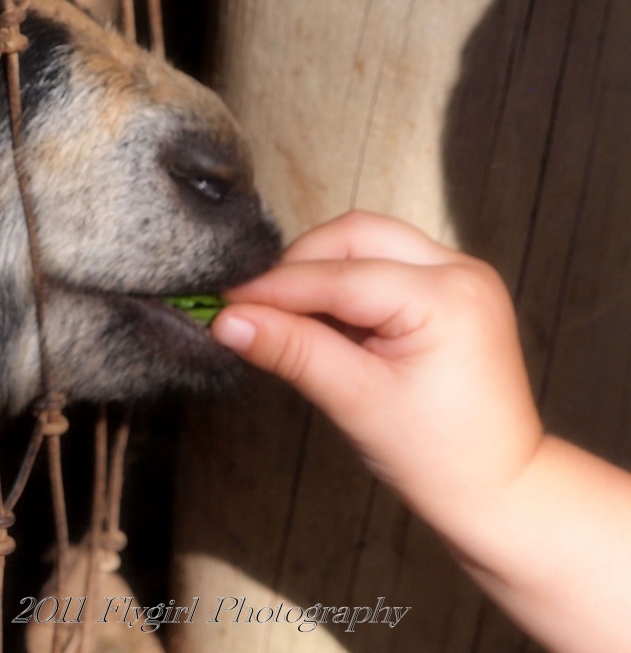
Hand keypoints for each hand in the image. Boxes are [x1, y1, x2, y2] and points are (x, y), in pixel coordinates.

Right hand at [212, 210, 542, 527]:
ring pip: (367, 243)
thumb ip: (292, 350)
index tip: (225, 303)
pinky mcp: (450, 288)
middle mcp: (460, 271)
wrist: (499, 489)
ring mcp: (460, 275)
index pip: (340, 276)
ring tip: (283, 315)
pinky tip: (318, 318)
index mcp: (447, 298)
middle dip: (299, 266)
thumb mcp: (355, 400)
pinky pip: (383, 264)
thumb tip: (228, 321)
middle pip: (355, 236)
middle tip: (252, 305)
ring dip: (320, 271)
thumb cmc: (439, 458)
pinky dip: (343, 283)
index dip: (275, 287)